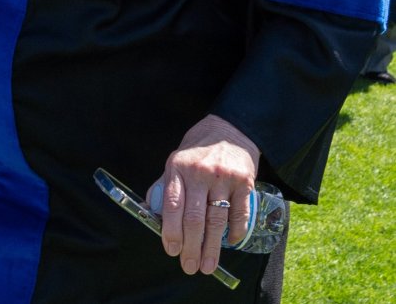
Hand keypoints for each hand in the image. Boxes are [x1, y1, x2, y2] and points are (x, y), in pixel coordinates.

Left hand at [155, 114, 259, 275]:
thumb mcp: (175, 161)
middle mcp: (200, 174)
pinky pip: (240, 213)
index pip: (172, 206)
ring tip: (208, 264)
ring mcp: (223, 179)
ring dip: (213, 247)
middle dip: (191, 246)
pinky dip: (236, 232)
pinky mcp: (245, 182)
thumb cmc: (197, 150)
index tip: (170, 250)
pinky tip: (231, 243)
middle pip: (195, 218)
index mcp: (177, 169)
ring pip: (217, 220)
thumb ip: (165, 186)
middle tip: (190, 266)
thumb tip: (151, 212)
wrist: (229, 129)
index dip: (171, 231)